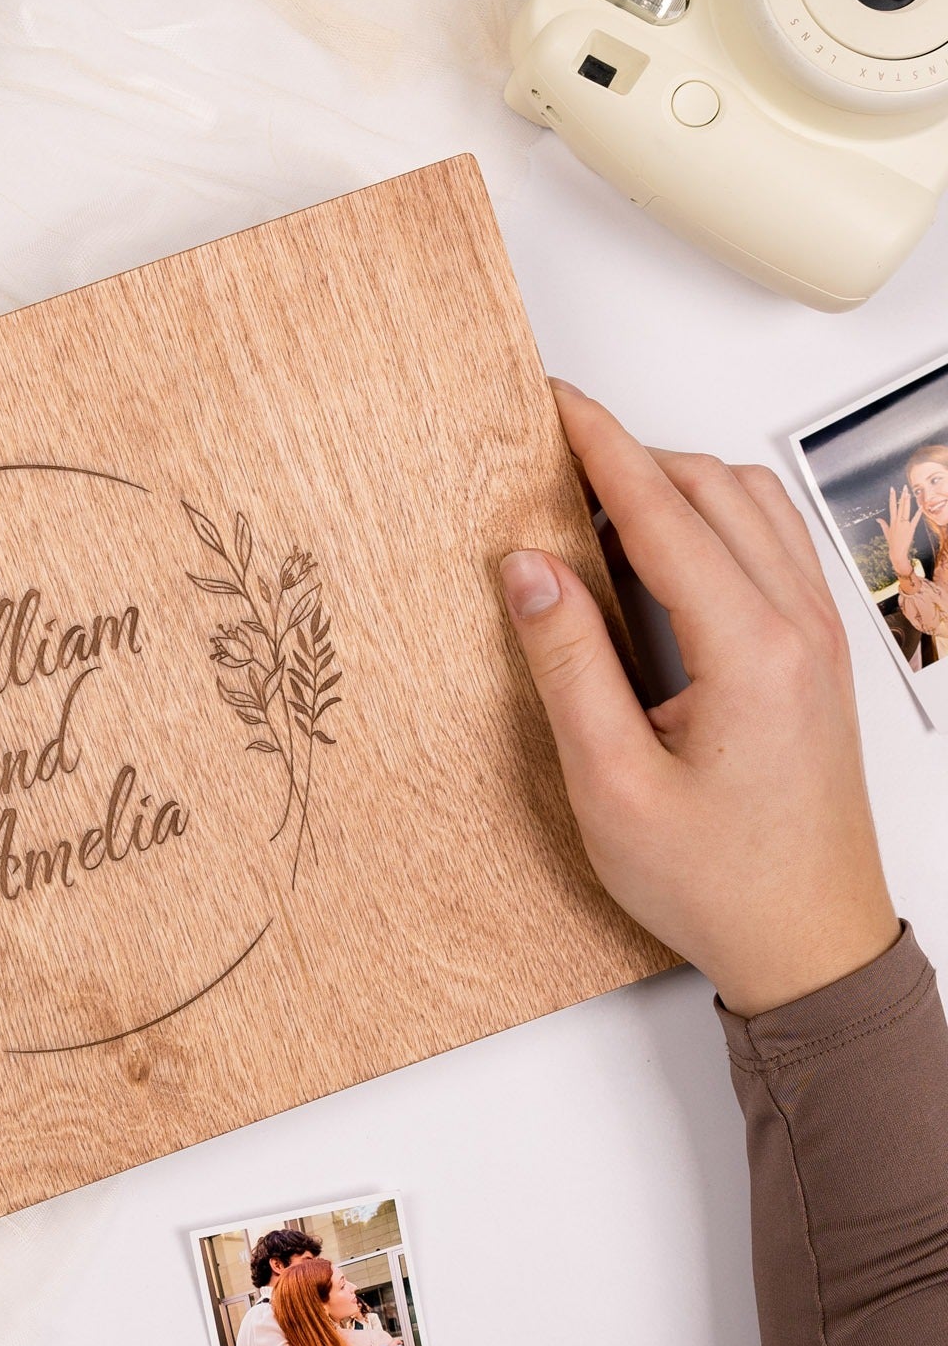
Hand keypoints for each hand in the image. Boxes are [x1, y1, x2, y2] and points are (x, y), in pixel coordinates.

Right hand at [499, 383, 896, 1018]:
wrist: (808, 943)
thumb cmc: (717, 881)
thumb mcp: (610, 783)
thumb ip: (567, 665)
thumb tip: (528, 569)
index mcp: (749, 649)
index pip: (662, 509)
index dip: (599, 445)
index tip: (552, 402)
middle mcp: (798, 627)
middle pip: (713, 488)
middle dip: (631, 454)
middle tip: (554, 452)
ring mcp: (818, 638)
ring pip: (750, 508)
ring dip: (675, 485)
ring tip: (596, 500)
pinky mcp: (817, 656)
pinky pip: (770, 548)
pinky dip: (711, 522)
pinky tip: (660, 554)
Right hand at [879, 484, 920, 581]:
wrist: (897, 551)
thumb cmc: (892, 542)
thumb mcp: (886, 532)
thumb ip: (883, 524)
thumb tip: (878, 519)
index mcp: (892, 521)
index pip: (892, 506)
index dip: (892, 497)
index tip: (892, 489)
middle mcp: (898, 521)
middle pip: (900, 506)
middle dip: (902, 496)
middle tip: (904, 487)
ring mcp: (905, 524)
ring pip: (906, 510)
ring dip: (907, 501)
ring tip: (909, 493)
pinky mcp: (911, 528)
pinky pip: (915, 519)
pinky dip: (918, 513)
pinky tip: (920, 506)